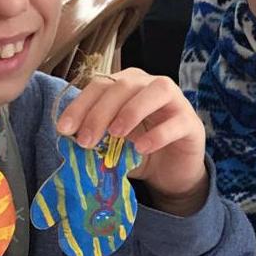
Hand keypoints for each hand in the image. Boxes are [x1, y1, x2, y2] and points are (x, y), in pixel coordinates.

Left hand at [56, 68, 208, 215]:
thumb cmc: (138, 149)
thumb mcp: (112, 144)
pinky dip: (158, 134)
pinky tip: (142, 149)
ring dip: (132, 110)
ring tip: (115, 134)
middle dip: (101, 111)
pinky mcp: (191, 123)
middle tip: (85, 141)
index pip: (101, 84)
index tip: (64, 129)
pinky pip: (176, 122)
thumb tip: (70, 140)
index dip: (81, 104)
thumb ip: (96, 138)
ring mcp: (176, 101)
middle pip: (125, 84)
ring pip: (157, 90)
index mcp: (127, 85)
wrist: (171, 170)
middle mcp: (151, 85)